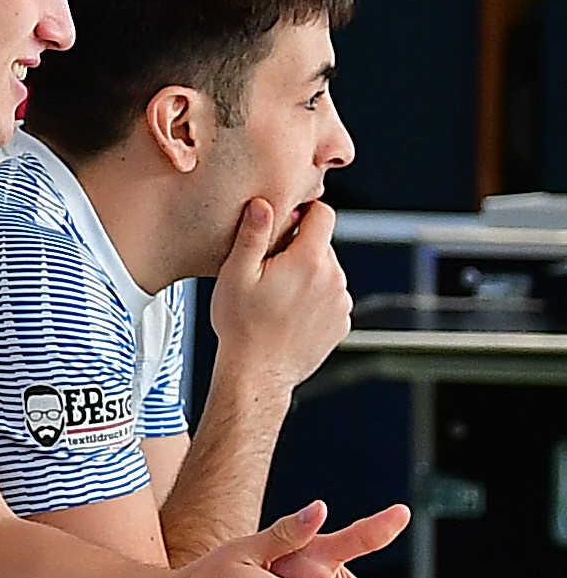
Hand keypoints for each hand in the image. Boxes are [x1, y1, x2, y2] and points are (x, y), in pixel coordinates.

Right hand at [208, 197, 349, 390]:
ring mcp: (341, 302)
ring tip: (277, 299)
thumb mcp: (235, 275)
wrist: (257, 373)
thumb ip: (253, 235)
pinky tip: (288, 316)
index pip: (323, 214)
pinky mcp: (341, 322)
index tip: (285, 225)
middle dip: (299, 250)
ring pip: (327, 273)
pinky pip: (331, 299)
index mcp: (310, 260)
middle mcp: (334, 278)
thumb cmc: (242, 327)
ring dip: (307, 277)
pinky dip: (314, 301)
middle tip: (268, 273)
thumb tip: (263, 204)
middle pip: (322, 245)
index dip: (303, 213)